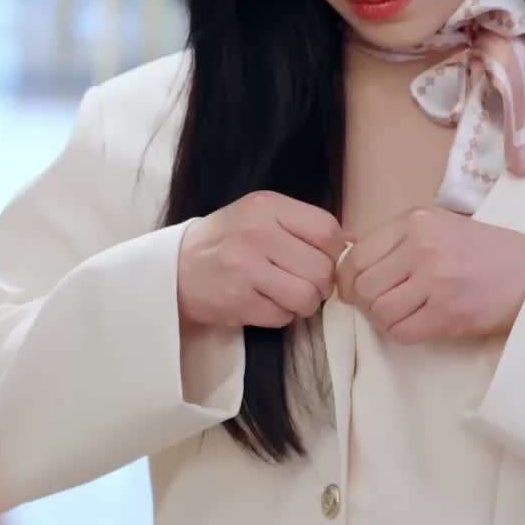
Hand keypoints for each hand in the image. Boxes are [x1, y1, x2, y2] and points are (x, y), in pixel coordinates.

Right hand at [178, 192, 345, 331]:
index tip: (319, 258)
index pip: (328, 231)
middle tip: (302, 283)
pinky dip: (281, 316)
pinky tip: (265, 304)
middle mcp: (256, 234)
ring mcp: (245, 269)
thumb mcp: (259, 215)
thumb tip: (350, 244)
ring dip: (304, 304)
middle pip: (322, 270)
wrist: (174, 268)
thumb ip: (300, 224)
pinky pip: (284, 318)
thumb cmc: (226, 240)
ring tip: (287, 296)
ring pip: (307, 297)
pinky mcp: (238, 301)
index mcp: (266, 206)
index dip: (332, 252)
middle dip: (319, 284)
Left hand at [339, 207, 524, 343]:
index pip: (356, 255)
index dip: (348, 279)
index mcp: (416, 221)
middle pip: (362, 286)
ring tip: (404, 314)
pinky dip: (403, 333)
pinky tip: (419, 324)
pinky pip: (402, 331)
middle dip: (365, 302)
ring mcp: (435, 280)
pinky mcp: (448, 312)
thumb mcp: (441, 227)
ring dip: (384, 320)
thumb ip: (398, 239)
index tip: (356, 289)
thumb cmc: (488, 252)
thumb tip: (348, 257)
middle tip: (381, 306)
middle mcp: (422, 246)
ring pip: (379, 311)